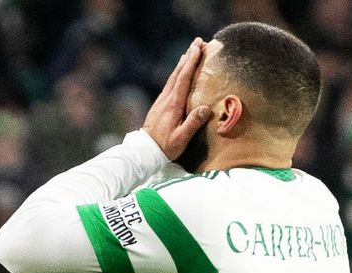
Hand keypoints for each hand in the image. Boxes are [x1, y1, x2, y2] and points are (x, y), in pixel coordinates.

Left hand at [143, 38, 211, 159]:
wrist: (145, 151)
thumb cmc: (165, 146)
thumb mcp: (181, 138)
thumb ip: (193, 123)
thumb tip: (205, 108)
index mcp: (173, 104)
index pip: (183, 79)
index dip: (191, 63)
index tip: (198, 48)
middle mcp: (167, 98)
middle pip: (178, 72)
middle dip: (188, 56)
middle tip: (198, 41)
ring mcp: (162, 100)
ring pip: (173, 76)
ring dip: (183, 62)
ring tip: (190, 51)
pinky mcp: (161, 104)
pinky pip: (171, 82)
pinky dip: (178, 72)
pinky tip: (180, 71)